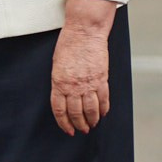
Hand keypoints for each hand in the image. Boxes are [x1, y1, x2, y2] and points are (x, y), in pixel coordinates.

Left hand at [49, 0, 115, 135]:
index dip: (64, 123)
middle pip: (76, 113)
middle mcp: (73, 86)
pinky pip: (103, 99)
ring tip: (92, 125)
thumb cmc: (68, 45)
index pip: (60, 110)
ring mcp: (88, 83)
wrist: (84, 31)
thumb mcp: (57, 65)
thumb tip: (65, 97)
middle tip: (82, 130)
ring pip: (91, 109)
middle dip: (79, 124)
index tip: (68, 130)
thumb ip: (60, 82)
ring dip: (92, 120)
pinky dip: (104, 109)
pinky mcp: (101, 78)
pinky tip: (103, 113)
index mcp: (59, 83)